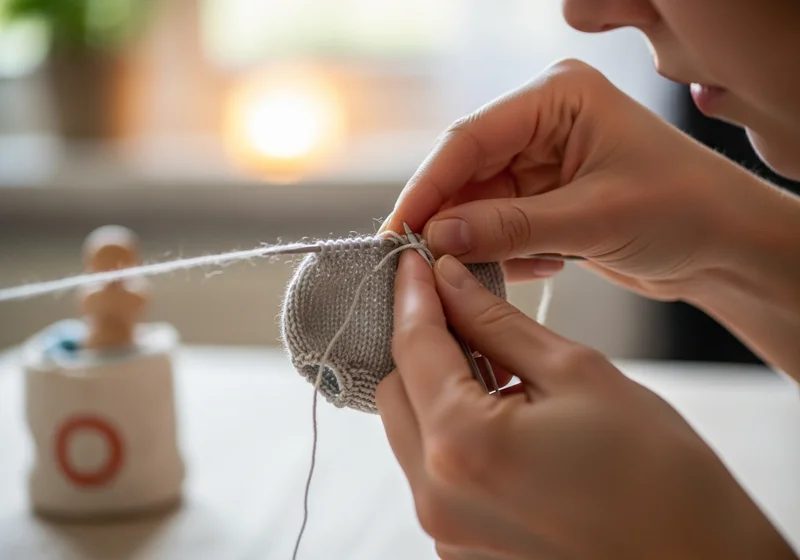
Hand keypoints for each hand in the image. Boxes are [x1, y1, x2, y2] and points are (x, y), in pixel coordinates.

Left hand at [376, 251, 795, 559]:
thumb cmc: (661, 474)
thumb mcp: (579, 374)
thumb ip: (498, 323)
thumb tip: (450, 281)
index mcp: (462, 445)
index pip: (412, 346)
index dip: (413, 294)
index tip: (417, 260)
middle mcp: (437, 496)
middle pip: (396, 392)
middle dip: (421, 344)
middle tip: (464, 313)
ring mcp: (445, 531)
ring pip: (411, 433)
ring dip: (437, 390)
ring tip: (496, 368)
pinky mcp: (461, 548)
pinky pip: (434, 471)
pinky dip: (453, 433)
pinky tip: (502, 419)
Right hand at [380, 59, 788, 300]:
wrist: (729, 247)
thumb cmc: (683, 210)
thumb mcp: (592, 218)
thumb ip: (509, 227)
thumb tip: (437, 237)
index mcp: (557, 98)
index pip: (470, 138)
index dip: (428, 186)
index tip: (399, 230)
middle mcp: (543, 124)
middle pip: (468, 172)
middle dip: (448, 220)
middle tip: (421, 264)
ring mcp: (543, 163)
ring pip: (480, 205)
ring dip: (478, 243)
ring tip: (479, 275)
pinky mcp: (546, 200)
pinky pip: (501, 226)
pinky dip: (506, 254)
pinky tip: (541, 267)